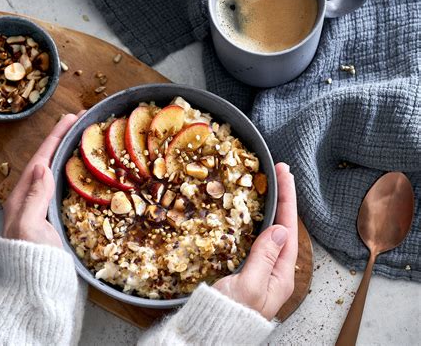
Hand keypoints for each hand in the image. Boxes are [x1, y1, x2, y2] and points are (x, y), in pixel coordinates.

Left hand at [2, 113, 83, 247]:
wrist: (38, 286)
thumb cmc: (32, 259)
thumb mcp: (30, 227)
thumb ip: (35, 197)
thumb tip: (43, 167)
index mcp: (23, 197)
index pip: (40, 159)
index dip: (55, 138)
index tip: (70, 119)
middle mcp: (32, 199)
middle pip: (48, 161)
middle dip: (62, 140)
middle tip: (80, 123)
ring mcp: (44, 207)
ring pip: (57, 173)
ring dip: (69, 155)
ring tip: (83, 140)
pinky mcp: (56, 216)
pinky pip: (65, 187)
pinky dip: (75, 174)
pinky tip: (85, 172)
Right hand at [213, 162, 296, 319]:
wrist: (212, 332)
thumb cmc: (230, 314)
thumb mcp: (249, 286)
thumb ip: (264, 257)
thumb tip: (279, 229)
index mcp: (282, 274)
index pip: (289, 228)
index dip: (287, 199)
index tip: (284, 174)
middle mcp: (276, 270)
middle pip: (284, 226)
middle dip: (283, 198)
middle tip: (280, 172)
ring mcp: (263, 269)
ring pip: (272, 230)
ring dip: (273, 206)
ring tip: (272, 185)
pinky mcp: (249, 268)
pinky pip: (259, 238)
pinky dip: (259, 220)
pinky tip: (256, 212)